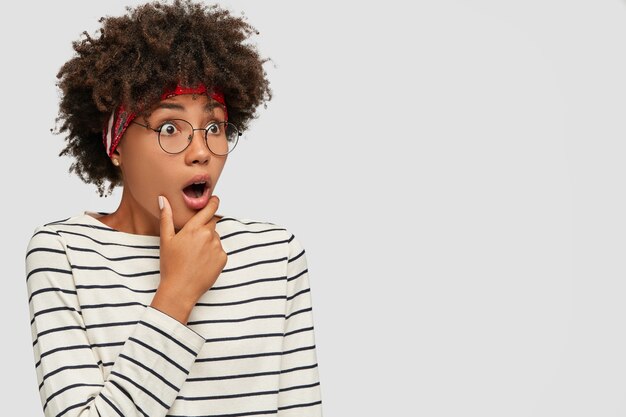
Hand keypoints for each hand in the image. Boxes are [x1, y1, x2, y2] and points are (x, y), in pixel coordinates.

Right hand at [150, 195, 227, 323]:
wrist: (180, 289)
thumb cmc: (171, 265)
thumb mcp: (166, 240)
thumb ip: (166, 217)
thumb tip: (163, 199)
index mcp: (194, 229)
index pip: (209, 209)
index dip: (213, 202)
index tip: (215, 199)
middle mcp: (208, 235)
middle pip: (212, 224)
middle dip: (205, 228)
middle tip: (193, 241)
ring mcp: (217, 247)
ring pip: (215, 238)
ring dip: (208, 242)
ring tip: (195, 255)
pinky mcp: (223, 258)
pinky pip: (220, 250)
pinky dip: (213, 254)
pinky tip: (202, 262)